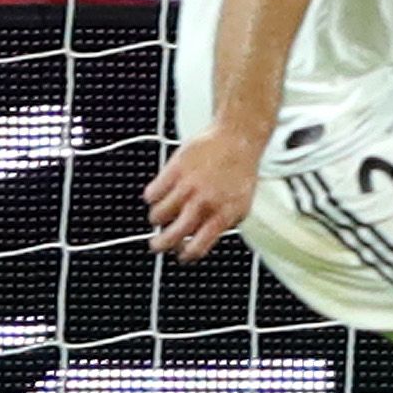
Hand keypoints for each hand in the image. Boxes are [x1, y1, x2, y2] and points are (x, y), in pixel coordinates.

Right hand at [145, 124, 262, 262]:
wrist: (238, 138)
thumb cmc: (239, 172)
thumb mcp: (241, 204)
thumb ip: (222, 225)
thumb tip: (198, 243)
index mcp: (223, 215)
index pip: (197, 247)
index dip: (185, 255)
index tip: (179, 253)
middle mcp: (204, 203)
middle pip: (171, 236)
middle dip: (160, 245)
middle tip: (156, 244)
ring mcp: (187, 186)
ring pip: (157, 216)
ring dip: (158, 217)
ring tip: (164, 211)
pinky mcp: (174, 170)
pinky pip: (151, 194)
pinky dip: (153, 196)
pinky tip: (162, 191)